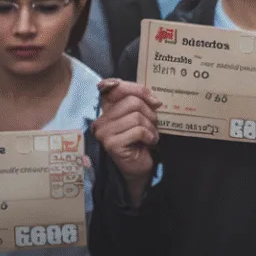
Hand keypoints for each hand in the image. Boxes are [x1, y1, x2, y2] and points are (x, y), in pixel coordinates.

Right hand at [94, 79, 161, 202]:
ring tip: (150, 135)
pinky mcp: (111, 144)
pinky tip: (148, 142)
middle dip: (149, 112)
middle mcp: (100, 120)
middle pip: (132, 101)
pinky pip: (138, 130)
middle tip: (153, 124)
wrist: (138, 166)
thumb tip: (154, 99)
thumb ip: (141, 101)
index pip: (118, 88)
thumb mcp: (141, 116)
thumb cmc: (140, 139)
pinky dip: (149, 135)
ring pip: (136, 116)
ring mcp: (103, 132)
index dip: (139, 90)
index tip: (154, 100)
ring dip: (150, 126)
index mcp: (106, 109)